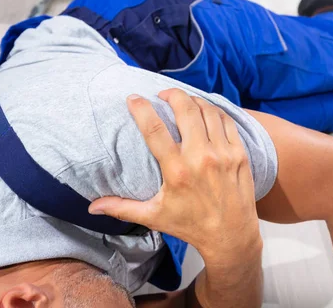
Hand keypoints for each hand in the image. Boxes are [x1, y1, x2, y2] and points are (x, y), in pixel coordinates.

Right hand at [88, 88, 260, 259]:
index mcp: (177, 172)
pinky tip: (205, 111)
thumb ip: (122, 208)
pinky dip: (214, 111)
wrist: (231, 237)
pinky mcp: (240, 154)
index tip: (133, 98)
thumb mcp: (154, 217)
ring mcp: (224, 155)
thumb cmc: (190, 226)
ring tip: (183, 101)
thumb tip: (93, 207)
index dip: (142, 109)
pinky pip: (227, 121)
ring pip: (208, 112)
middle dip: (172, 95)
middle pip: (186, 110)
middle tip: (162, 94)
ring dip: (193, 101)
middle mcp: (201, 159)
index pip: (155, 131)